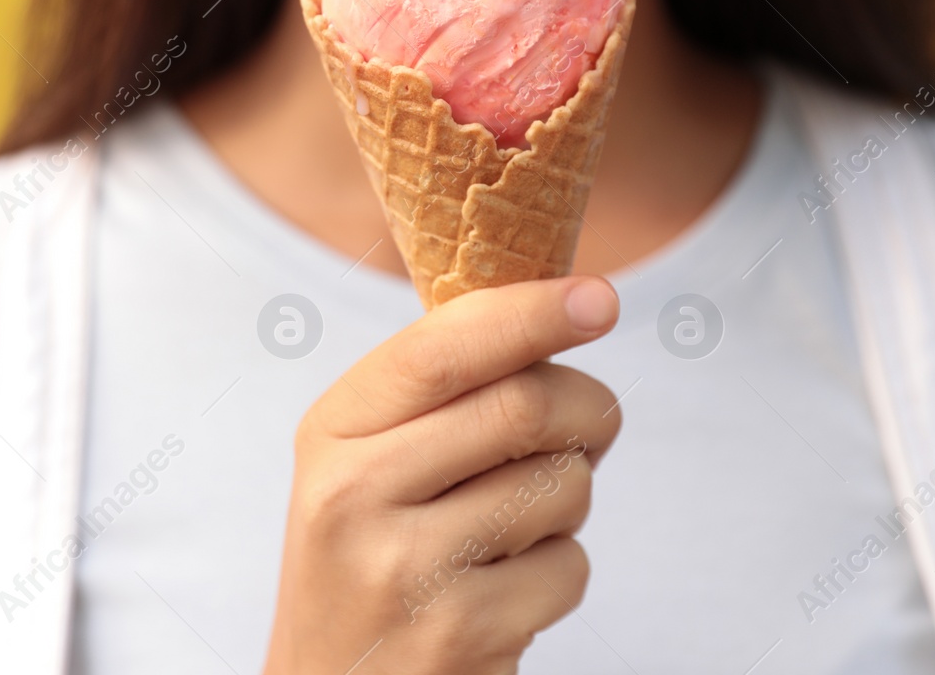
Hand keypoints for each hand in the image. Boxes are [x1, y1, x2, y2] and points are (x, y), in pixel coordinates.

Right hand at [262, 275, 621, 674]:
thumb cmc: (375, 558)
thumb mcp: (369, 463)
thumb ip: (442, 392)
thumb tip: (566, 305)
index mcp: (333, 431)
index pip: (442, 347)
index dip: (532, 313)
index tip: (601, 298)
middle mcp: (353, 494)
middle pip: (524, 406)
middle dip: (588, 410)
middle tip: (593, 428)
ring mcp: (404, 571)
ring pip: (561, 486)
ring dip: (570, 498)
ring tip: (517, 525)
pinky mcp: (459, 636)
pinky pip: (569, 568)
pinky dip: (560, 572)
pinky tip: (505, 591)